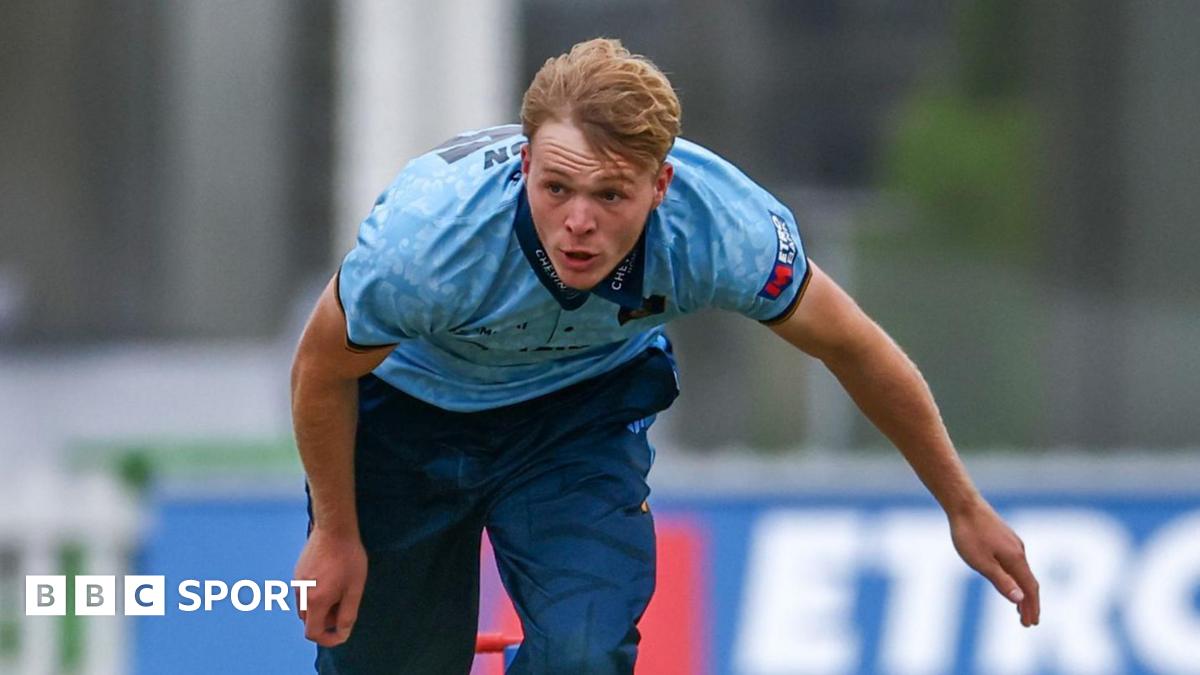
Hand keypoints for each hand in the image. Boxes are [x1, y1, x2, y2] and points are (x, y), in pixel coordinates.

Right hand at [294, 525, 367, 646]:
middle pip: (309, 620)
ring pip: (306, 606)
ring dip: (320, 606)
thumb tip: (342, 633)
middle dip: (326, 620)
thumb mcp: (354, 589)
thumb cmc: (348, 558)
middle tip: (344, 603)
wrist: (334, 528)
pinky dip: (316, 594)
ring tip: (339, 588)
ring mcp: (296, 581)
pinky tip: (331, 577)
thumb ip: (347, 614)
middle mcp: (301, 594)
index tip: (340, 633)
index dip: (327, 639)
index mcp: (314, 601)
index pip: (312, 633)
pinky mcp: (297, 571)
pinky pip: (304, 592)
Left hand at [949, 501, 1039, 626]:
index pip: (1029, 589)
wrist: (963, 504)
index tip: (1030, 624)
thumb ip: (1001, 581)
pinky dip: (1016, 576)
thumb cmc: (969, 534)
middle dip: (1030, 603)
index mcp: (1015, 559)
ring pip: (1023, 571)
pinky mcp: (1004, 537)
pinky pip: (1016, 562)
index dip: (1032, 607)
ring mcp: (1013, 543)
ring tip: (1020, 606)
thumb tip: (1020, 599)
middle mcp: (1019, 551)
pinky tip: (1009, 578)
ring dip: (1023, 590)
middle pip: (1029, 582)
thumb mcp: (982, 563)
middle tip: (1028, 622)